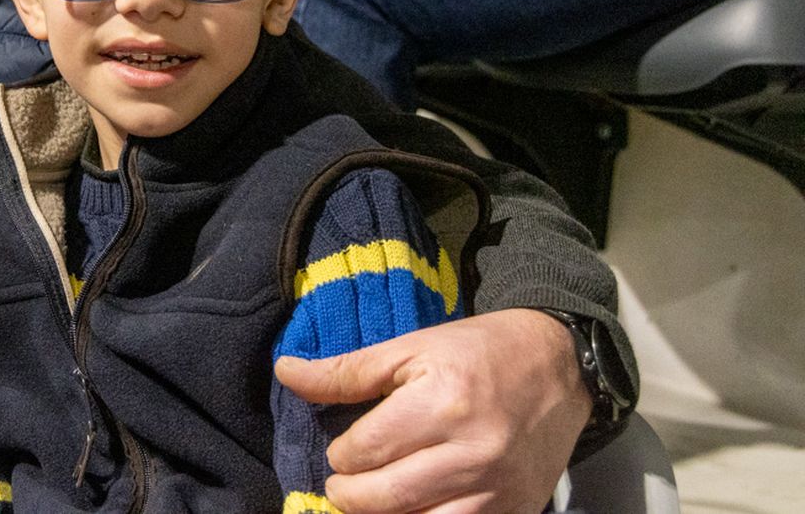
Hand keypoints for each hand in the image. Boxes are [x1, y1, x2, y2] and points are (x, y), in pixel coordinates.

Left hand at [275, 309, 592, 512]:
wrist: (559, 365)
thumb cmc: (477, 352)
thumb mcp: (410, 348)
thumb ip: (346, 371)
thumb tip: (285, 373)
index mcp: (442, 404)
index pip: (364, 451)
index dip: (342, 455)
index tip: (343, 449)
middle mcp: (472, 453)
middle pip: (385, 498)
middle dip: (350, 494)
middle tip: (345, 483)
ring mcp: (498, 490)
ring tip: (374, 498)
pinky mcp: (517, 512)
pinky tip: (411, 509)